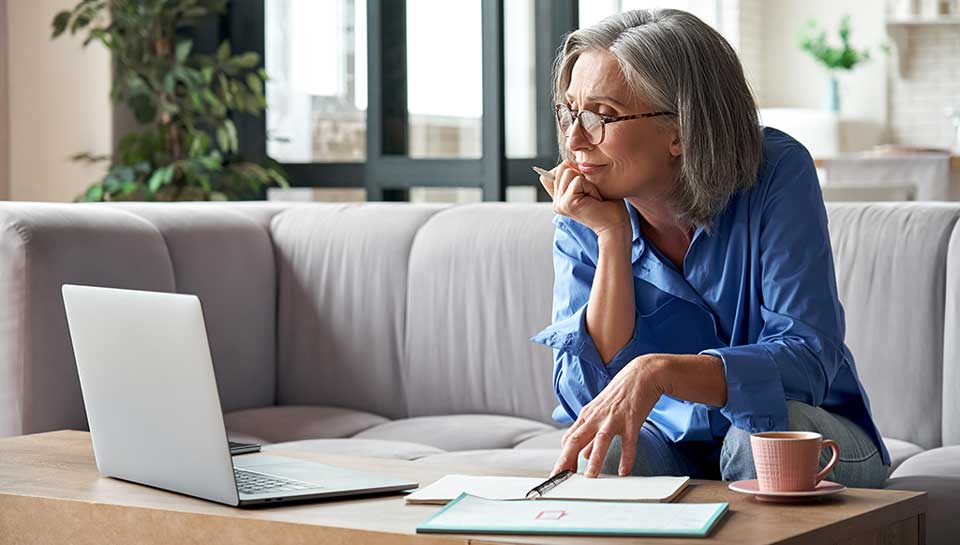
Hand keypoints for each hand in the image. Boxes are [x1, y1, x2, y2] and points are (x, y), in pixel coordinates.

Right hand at [537, 160, 629, 238]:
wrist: (615, 226)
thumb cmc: (608, 206)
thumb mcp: (589, 186)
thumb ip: (574, 176)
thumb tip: (567, 162)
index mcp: (559, 198)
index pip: (554, 172)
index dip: (572, 172)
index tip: (585, 189)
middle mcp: (556, 202)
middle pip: (562, 168)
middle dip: (581, 176)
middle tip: (592, 194)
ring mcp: (560, 204)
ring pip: (568, 172)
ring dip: (587, 182)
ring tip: (593, 197)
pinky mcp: (567, 204)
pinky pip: (578, 181)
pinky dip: (591, 188)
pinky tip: (595, 201)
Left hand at [550, 355, 665, 477]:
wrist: (642, 374)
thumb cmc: (620, 394)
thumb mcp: (601, 412)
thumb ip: (591, 434)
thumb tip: (583, 454)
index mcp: (587, 416)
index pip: (568, 439)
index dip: (562, 457)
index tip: (559, 473)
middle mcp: (596, 417)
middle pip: (576, 440)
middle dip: (566, 460)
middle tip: (560, 477)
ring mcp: (613, 418)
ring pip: (600, 440)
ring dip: (594, 459)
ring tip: (591, 476)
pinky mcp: (631, 420)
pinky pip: (628, 442)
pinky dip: (626, 457)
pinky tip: (624, 471)